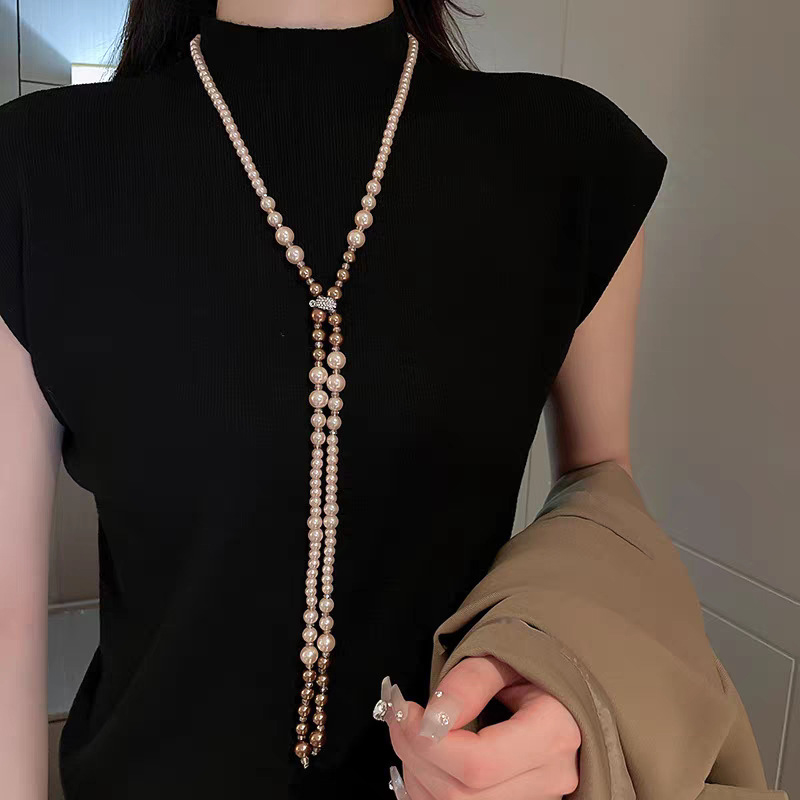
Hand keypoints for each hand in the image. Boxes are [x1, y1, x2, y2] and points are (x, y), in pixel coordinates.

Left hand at [379, 656, 580, 798]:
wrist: (558, 684)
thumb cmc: (531, 664)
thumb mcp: (503, 656)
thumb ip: (469, 682)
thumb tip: (432, 718)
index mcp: (553, 733)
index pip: (479, 763)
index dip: (430, 743)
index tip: (407, 709)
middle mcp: (550, 776)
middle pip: (463, 794)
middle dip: (415, 754)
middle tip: (399, 715)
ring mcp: (536, 798)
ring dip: (417, 773)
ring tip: (410, 731)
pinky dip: (428, 788)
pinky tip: (423, 758)